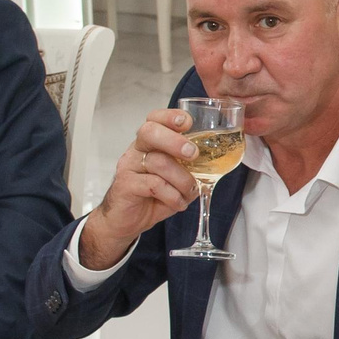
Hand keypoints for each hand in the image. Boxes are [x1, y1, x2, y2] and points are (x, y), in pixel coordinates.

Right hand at [78, 109, 206, 271]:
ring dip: (182, 179)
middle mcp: (137, 150)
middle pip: (150, 132)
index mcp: (149, 143)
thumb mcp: (175, 179)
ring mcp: (129, 167)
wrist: (124, 221)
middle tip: (193, 154)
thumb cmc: (151, 197)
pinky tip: (177, 203)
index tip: (188, 122)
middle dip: (175, 141)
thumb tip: (214, 164)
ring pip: (158, 162)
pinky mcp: (125, 185)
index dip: (170, 117)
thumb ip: (189, 168)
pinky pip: (153, 184)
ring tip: (188, 192)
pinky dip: (172, 195)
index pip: (154, 119)